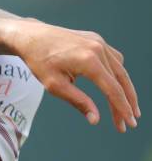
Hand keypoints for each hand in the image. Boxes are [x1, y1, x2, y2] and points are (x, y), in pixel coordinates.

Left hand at [12, 19, 138, 131]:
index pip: (112, 89)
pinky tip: (116, 86)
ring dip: (124, 89)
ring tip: (125, 108)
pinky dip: (117, 74)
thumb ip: (78, 101)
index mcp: (89, 60)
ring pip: (120, 70)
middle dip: (127, 103)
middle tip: (130, 122)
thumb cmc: (38, 61)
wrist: (30, 36)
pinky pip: (113, 59)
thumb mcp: (55, 85)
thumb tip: (95, 120)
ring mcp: (98, 41)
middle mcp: (98, 48)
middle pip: (120, 80)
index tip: (129, 124)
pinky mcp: (95, 39)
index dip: (122, 109)